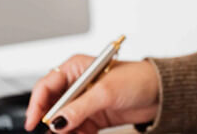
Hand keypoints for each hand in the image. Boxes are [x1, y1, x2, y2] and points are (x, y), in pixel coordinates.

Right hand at [24, 55, 159, 133]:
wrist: (161, 93)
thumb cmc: (138, 79)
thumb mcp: (105, 92)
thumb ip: (79, 107)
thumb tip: (58, 120)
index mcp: (75, 68)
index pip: (46, 86)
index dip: (37, 104)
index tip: (34, 121)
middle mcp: (77, 84)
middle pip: (52, 105)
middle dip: (50, 120)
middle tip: (51, 133)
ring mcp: (85, 101)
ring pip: (64, 120)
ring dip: (64, 130)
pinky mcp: (94, 116)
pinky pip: (77, 129)